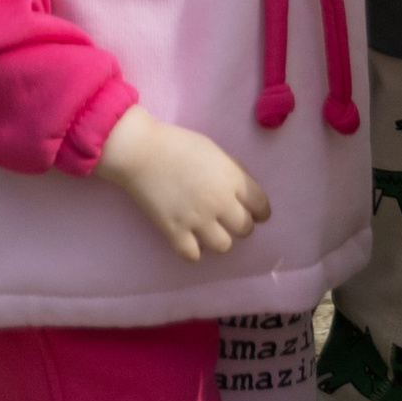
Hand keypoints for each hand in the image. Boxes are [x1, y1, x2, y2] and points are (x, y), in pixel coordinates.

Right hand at [96, 105, 273, 263]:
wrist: (139, 151)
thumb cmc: (177, 145)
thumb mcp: (214, 151)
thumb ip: (233, 173)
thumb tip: (244, 195)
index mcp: (232, 179)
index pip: (262, 207)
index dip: (259, 212)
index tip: (253, 213)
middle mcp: (219, 202)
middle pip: (245, 229)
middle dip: (238, 225)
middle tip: (225, 219)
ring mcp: (197, 219)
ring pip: (223, 246)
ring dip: (218, 239)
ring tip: (207, 230)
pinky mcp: (174, 231)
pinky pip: (194, 255)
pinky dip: (193, 250)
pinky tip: (188, 239)